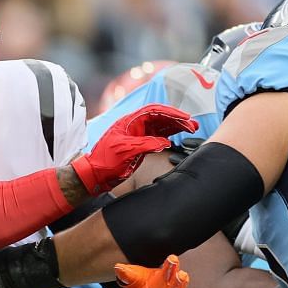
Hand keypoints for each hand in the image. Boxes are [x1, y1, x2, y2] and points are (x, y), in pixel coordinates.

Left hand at [73, 104, 199, 193]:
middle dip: (177, 119)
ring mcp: (138, 135)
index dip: (171, 112)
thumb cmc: (104, 162)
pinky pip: (158, 136)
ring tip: (191, 129)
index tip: (185, 117)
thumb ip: (145, 145)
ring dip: (176, 126)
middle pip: (160, 117)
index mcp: (129, 122)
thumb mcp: (125, 152)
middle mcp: (135, 125)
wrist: (94, 175)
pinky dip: (169, 135)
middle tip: (193, 124)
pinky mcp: (140, 145)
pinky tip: (178, 136)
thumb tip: (165, 141)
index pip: (154, 111)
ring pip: (161, 126)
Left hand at [114, 256, 192, 287]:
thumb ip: (127, 274)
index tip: (172, 259)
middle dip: (182, 280)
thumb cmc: (143, 286)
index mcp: (165, 277)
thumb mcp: (134, 279)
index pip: (169, 268)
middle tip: (182, 275)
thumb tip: (117, 268)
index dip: (171, 263)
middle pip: (180, 284)